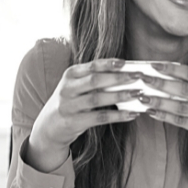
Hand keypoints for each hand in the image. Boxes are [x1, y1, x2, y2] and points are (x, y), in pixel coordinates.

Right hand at [27, 59, 141, 171]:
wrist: (49, 125)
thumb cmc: (71, 101)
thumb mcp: (77, 86)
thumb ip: (96, 79)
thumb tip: (127, 74)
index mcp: (70, 75)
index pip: (92, 66)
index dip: (109, 64)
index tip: (126, 63)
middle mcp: (67, 88)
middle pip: (95, 81)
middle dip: (118, 78)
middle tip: (138, 77)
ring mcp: (69, 106)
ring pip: (97, 99)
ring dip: (120, 96)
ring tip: (138, 94)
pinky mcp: (73, 122)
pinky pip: (99, 117)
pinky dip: (117, 115)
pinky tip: (131, 114)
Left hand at [139, 62, 187, 169]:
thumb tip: (166, 70)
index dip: (171, 69)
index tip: (153, 65)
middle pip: (184, 89)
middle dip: (161, 83)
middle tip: (143, 79)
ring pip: (180, 107)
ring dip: (159, 102)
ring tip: (143, 97)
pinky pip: (181, 121)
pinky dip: (164, 116)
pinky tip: (152, 112)